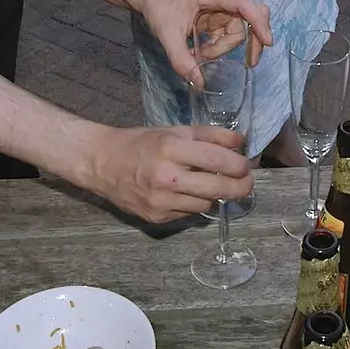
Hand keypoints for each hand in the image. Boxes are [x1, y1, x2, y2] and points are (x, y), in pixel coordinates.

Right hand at [81, 125, 251, 222]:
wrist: (102, 164)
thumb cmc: (140, 143)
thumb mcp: (173, 131)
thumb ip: (209, 135)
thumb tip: (240, 142)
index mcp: (171, 148)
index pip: (218, 160)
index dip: (239, 166)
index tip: (246, 166)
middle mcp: (167, 177)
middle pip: (218, 188)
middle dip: (240, 187)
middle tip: (247, 183)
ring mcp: (161, 201)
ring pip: (207, 204)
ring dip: (214, 194)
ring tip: (211, 183)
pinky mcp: (156, 218)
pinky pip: (189, 213)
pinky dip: (194, 203)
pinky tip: (186, 192)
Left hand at [139, 0, 272, 80]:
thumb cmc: (159, 6)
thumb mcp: (167, 34)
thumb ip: (182, 59)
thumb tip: (199, 83)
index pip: (246, 6)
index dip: (260, 23)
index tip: (267, 42)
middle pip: (253, 17)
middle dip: (252, 41)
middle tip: (249, 63)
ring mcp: (224, 6)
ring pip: (240, 30)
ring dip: (225, 47)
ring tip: (202, 56)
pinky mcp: (220, 15)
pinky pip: (229, 33)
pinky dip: (220, 46)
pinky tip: (203, 52)